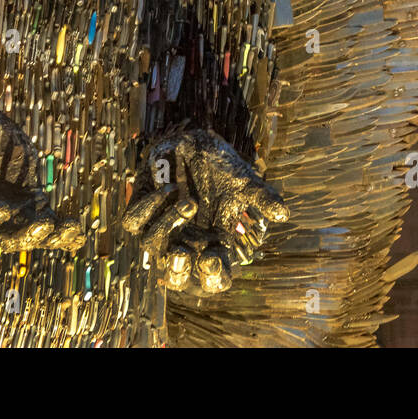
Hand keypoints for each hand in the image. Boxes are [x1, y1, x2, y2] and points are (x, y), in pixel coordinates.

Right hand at [0, 100, 82, 251]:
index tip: (3, 208)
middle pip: (5, 235)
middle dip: (25, 235)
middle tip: (44, 225)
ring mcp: (13, 207)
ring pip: (30, 233)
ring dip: (51, 236)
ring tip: (72, 230)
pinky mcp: (32, 200)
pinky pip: (48, 221)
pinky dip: (63, 231)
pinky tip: (78, 235)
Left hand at [122, 127, 288, 293]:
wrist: (198, 141)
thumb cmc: (223, 169)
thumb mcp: (245, 183)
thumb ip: (262, 198)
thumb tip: (283, 214)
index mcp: (212, 244)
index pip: (214, 276)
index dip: (213, 276)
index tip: (212, 261)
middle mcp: (186, 241)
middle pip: (175, 275)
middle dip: (177, 270)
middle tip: (183, 254)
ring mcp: (162, 226)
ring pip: (152, 245)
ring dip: (168, 227)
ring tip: (189, 204)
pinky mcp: (143, 207)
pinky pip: (134, 220)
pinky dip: (149, 207)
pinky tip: (169, 190)